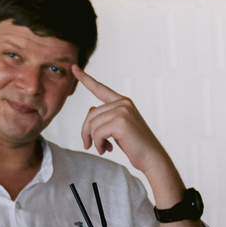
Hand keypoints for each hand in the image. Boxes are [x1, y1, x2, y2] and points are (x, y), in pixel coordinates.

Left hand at [73, 70, 177, 190]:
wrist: (152, 157)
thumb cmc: (135, 144)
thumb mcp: (117, 127)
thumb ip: (105, 116)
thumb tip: (91, 110)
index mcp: (123, 102)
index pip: (100, 89)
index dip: (85, 79)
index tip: (74, 68)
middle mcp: (123, 103)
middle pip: (90, 114)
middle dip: (87, 132)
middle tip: (90, 145)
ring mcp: (123, 111)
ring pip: (92, 124)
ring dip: (94, 140)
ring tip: (103, 148)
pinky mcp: (121, 122)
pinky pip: (97, 133)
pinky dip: (98, 144)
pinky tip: (106, 150)